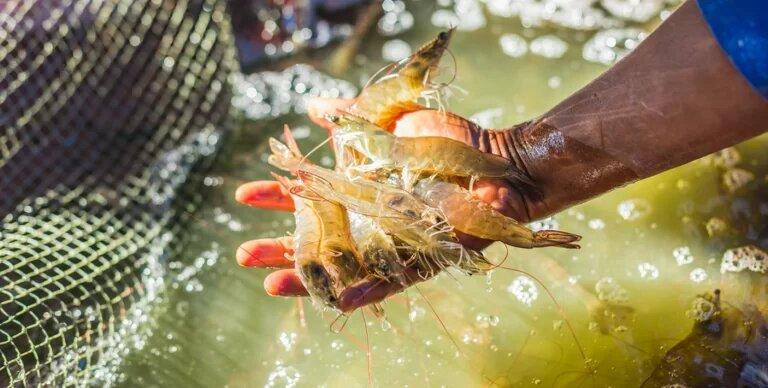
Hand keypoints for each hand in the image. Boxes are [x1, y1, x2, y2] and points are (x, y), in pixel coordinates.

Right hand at [235, 97, 530, 311]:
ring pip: (342, 269)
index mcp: (360, 191)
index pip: (308, 199)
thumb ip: (353, 118)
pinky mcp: (422, 263)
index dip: (277, 197)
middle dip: (278, 247)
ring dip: (305, 278)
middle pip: (316, 240)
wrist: (498, 164)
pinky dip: (362, 291)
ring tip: (268, 285)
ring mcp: (393, 246)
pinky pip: (388, 283)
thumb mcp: (393, 122)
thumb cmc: (449, 143)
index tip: (244, 194)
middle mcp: (370, 222)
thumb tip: (311, 105)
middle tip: (241, 254)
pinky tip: (335, 296)